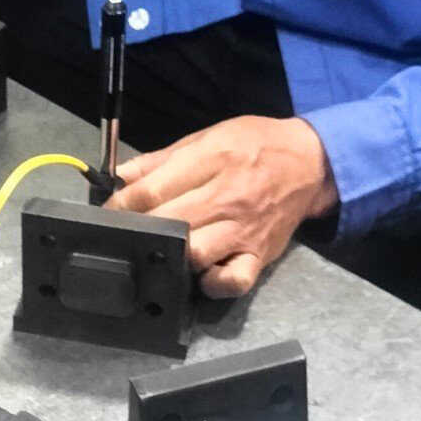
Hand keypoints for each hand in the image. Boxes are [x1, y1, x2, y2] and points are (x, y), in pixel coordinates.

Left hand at [108, 117, 336, 297]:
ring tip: (163, 253)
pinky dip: (213, 285)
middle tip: (126, 235)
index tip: (108, 214)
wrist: (312, 162)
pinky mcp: (258, 255)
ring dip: (173, 257)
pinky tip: (201, 275)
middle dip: (139, 231)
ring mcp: (243, 230)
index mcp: (212, 160)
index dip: (122, 206)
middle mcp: (227, 197)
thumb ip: (163, 159)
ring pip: (196, 254)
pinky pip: (233, 282)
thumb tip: (121, 177)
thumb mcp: (209, 136)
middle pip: (168, 223)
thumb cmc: (256, 146)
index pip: (153, 190)